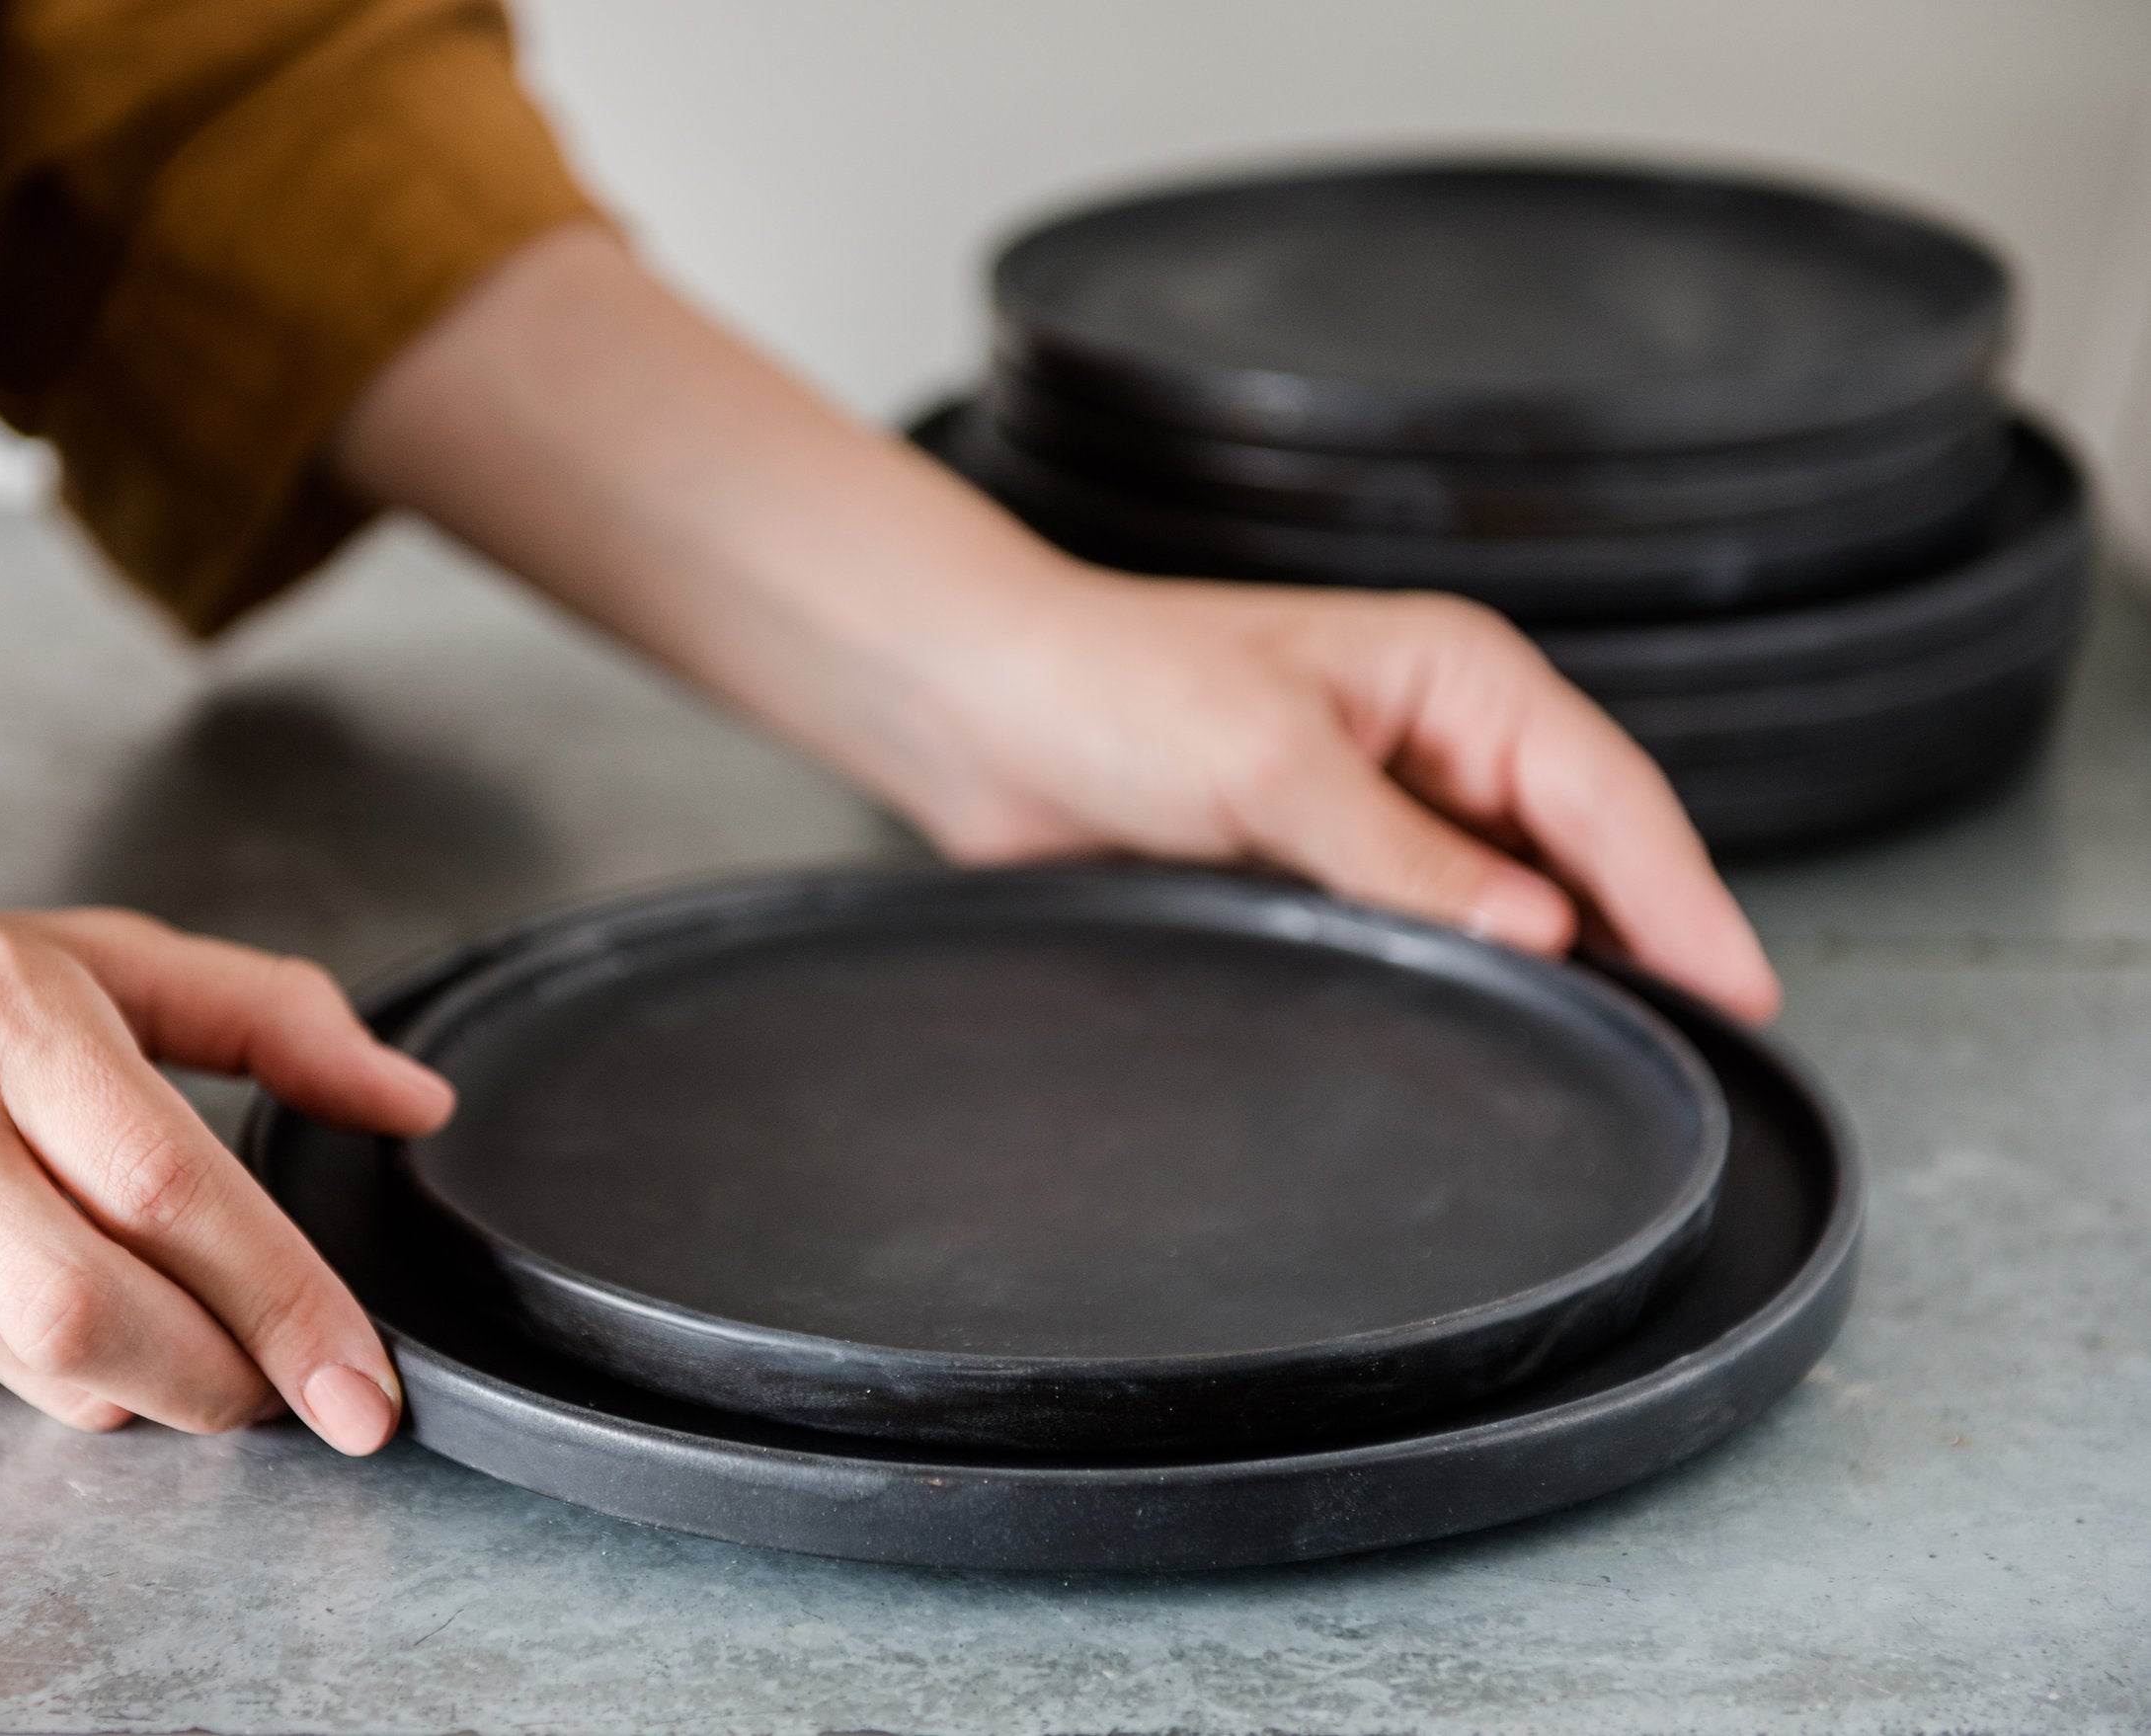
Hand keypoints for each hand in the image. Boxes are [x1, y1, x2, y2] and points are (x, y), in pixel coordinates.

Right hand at [0, 885, 453, 1450]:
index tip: (364, 1382)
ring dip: (157, 1383)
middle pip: (106, 1310)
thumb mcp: (91, 959)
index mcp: (7, 1019)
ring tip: (193, 1341)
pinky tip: (51, 1309)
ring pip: (52, 1370)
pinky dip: (57, 1372)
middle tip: (300, 1387)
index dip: (286, 1300)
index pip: (172, 1185)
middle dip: (231, 1377)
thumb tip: (415, 1102)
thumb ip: (268, 1017)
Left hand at [333, 224, 1776, 1022]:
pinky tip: (1494, 1037)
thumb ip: (1402, 853)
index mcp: (1457, 676)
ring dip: (1564, 968)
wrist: (980, 712)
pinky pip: (1432, 931)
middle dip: (1650, 940)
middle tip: (1709, 1056)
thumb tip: (1543, 930)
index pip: (1608, 795)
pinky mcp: (1323, 868)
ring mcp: (1383, 810)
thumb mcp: (1269, 761)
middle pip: (1583, 851)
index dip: (1684, 897)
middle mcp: (1437, 740)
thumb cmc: (1112, 686)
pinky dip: (1473, 979)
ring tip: (1626, 1065)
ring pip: (1514, 900)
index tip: (1745, 994)